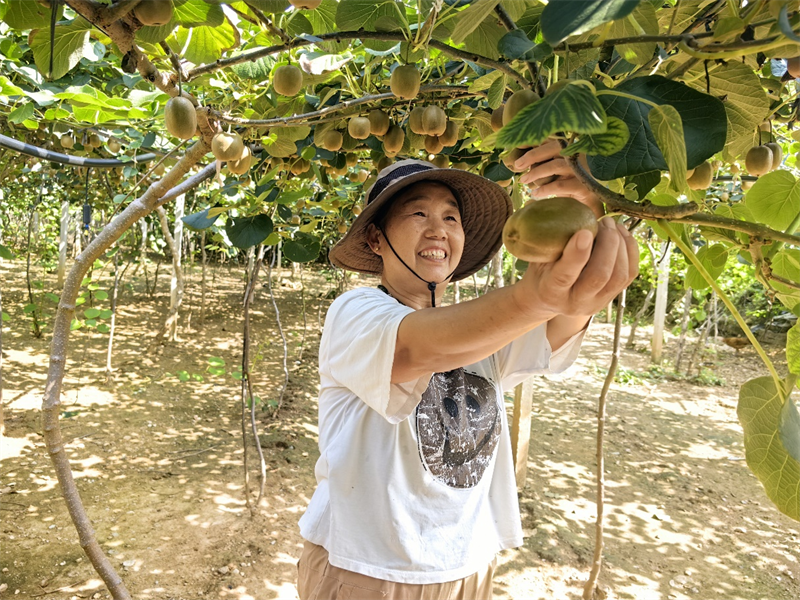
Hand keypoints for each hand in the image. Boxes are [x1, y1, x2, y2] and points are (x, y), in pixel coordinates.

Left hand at [514, 140, 603, 218]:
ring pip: (555, 166)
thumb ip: (543, 163)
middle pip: (555, 147)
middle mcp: (579, 155)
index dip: (535, 140)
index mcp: (571, 148)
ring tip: (523, 180)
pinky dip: (544, 189)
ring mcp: (582, 169)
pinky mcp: (583, 185)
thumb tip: (520, 161)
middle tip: (518, 165)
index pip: (552, 139)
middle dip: (533, 155)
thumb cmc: (568, 185)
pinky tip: (535, 194)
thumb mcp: (555, 172)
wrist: (589, 204)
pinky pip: (559, 185)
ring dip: (536, 173)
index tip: (519, 145)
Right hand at [516, 217, 638, 319]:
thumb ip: (542, 236)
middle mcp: (575, 302)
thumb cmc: (540, 271)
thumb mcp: (536, 257)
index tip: (586, 230)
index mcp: (551, 291)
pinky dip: (630, 251)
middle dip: (608, 244)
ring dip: (621, 245)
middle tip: (605, 221)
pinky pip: (630, 274)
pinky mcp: (611, 297)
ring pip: (619, 275)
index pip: (565, 275)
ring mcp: (596, 302)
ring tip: (613, 225)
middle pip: (599, 275)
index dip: (577, 253)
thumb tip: (534, 200)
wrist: (547, 299)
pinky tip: (622, 235)